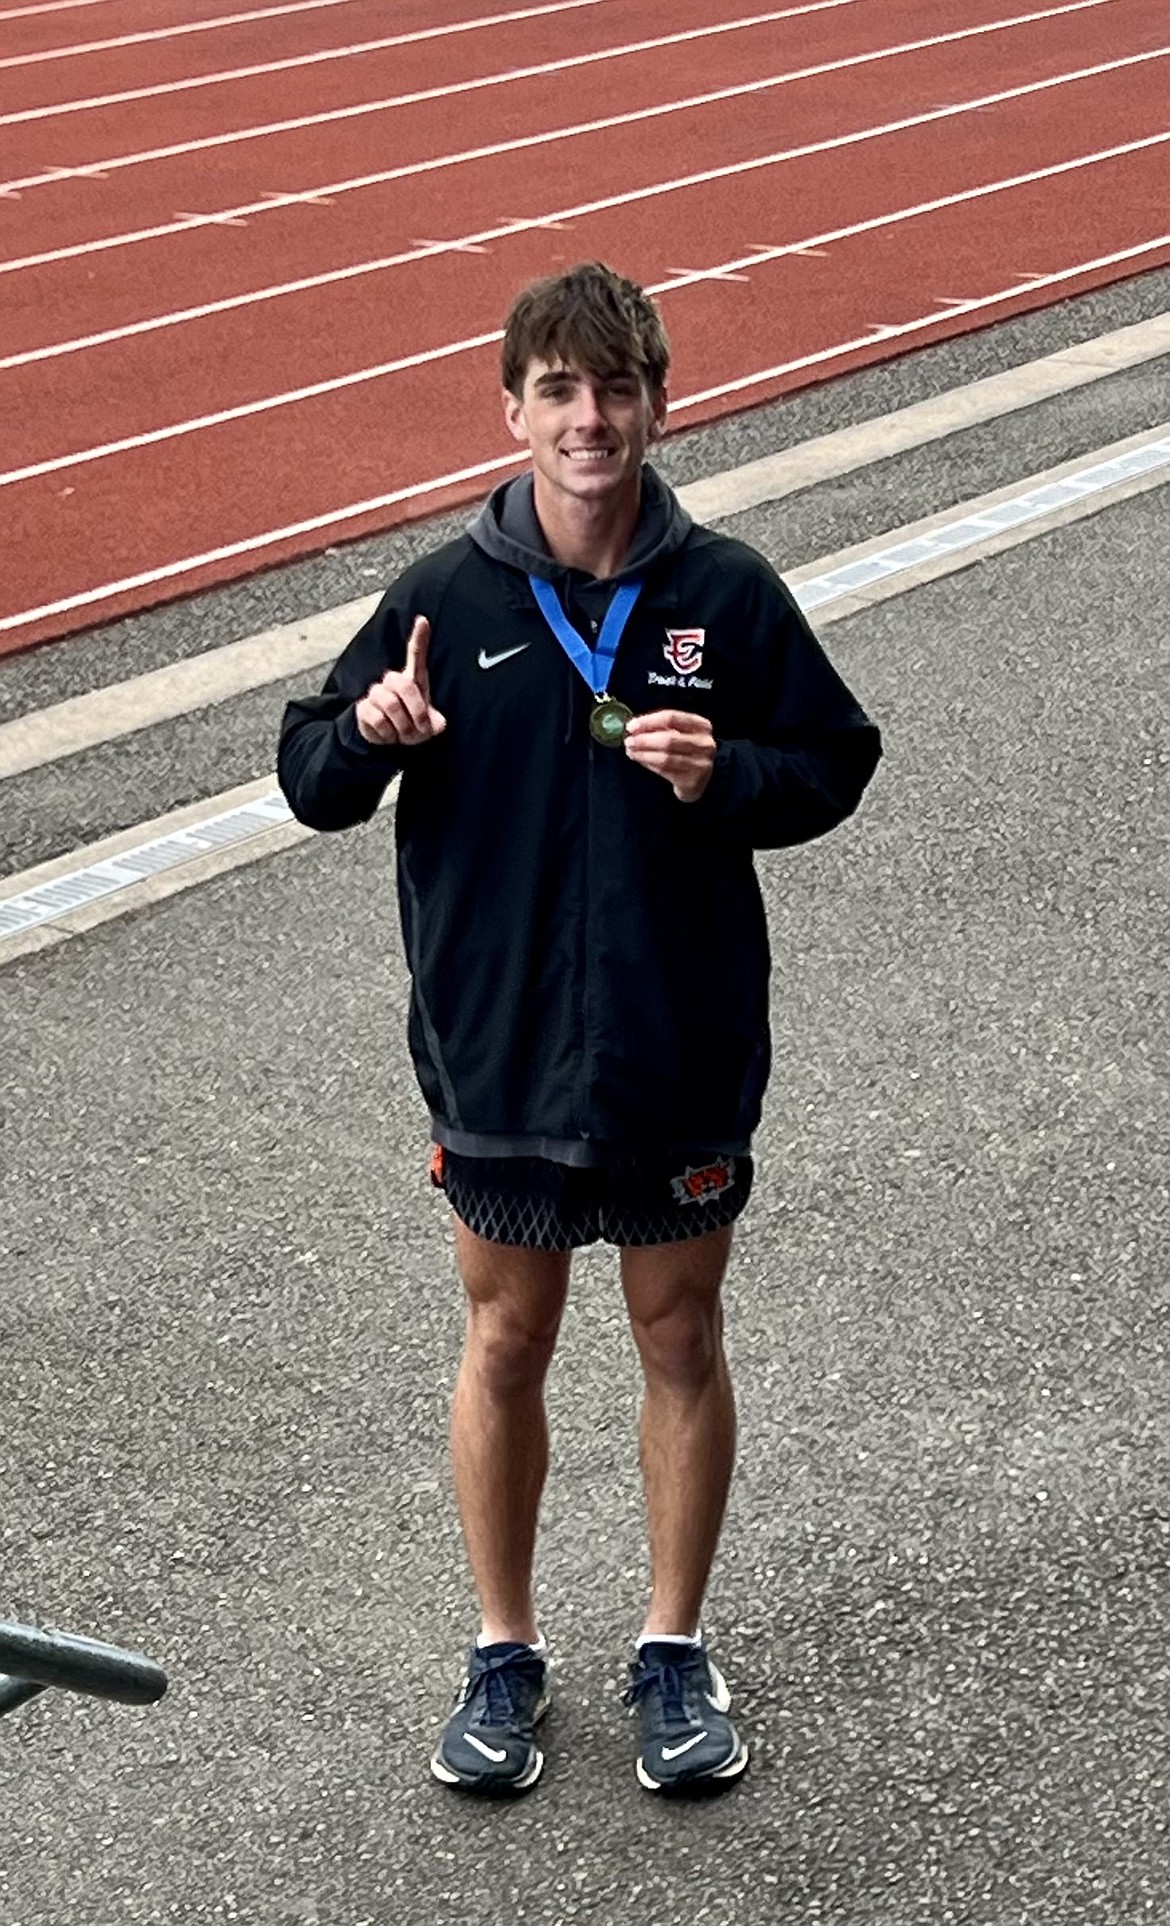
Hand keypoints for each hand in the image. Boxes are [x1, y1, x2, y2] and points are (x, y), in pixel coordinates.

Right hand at [354, 615, 446, 745]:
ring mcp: (376, 693)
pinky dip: (388, 734)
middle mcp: (393, 681)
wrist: (389, 738)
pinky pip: (378, 720)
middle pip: (404, 685)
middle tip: (420, 729)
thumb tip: (438, 724)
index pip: (416, 655)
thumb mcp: (429, 723)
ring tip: (404, 734)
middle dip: (416, 711)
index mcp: (413, 679)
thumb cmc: (412, 724)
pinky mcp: (363, 708)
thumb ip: (435, 722)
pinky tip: (389, 735)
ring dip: (402, 727)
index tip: (423, 621)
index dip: (419, 638)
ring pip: (390, 705)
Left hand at [623, 709, 715, 801]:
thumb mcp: (679, 733)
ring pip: (665, 758)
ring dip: (643, 754)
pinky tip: (640, 760)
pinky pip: (665, 771)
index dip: (649, 721)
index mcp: (702, 725)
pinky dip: (649, 765)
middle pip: (669, 739)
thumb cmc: (684, 750)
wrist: (698, 779)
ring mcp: (701, 764)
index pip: (672, 718)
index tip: (631, 726)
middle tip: (628, 741)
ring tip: (630, 751)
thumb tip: (633, 727)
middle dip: (644, 740)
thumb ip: (660, 728)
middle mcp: (705, 744)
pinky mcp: (692, 781)